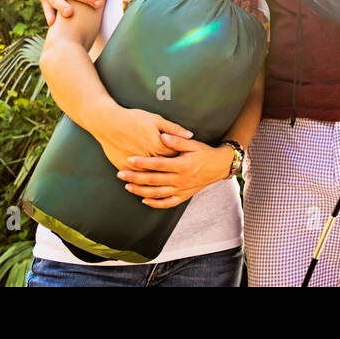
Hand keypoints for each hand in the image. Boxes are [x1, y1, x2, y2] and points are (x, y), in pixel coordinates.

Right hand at [93, 107, 193, 173]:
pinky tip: (149, 185)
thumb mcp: (156, 120)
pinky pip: (135, 177)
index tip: (188, 161)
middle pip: (164, 168)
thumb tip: (190, 135)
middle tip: (180, 173)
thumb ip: (174, 129)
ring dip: (158, 180)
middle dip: (173, 171)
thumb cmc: (133, 119)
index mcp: (157, 144)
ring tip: (167, 182)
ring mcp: (134, 163)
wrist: (108, 122)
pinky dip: (142, 182)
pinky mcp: (123, 166)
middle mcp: (147, 156)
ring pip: (149, 177)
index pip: (175, 156)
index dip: (182, 159)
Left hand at [116, 134, 235, 208]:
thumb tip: (162, 135)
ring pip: (157, 193)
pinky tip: (144, 200)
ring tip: (127, 186)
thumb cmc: (204, 153)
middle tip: (121, 174)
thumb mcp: (193, 144)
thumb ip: (177, 140)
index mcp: (183, 165)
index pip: (158, 164)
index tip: (129, 159)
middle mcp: (181, 179)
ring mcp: (181, 190)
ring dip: (141, 191)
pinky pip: (167, 203)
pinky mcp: (183, 196)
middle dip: (136, 177)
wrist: (219, 167)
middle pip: (154, 180)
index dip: (143, 162)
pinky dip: (155, 203)